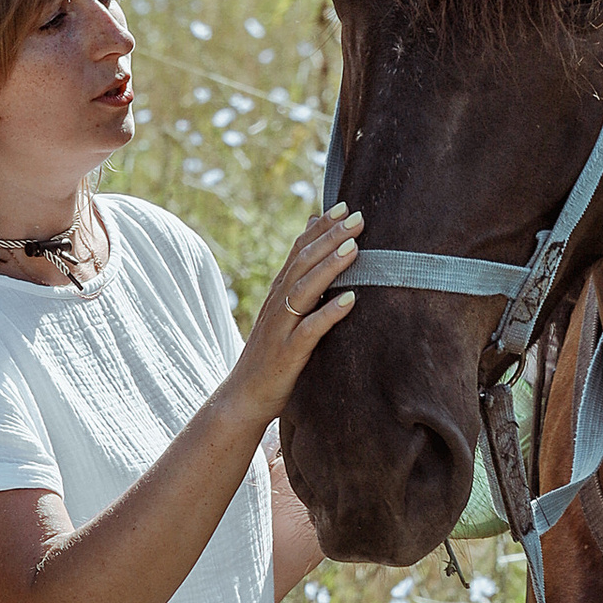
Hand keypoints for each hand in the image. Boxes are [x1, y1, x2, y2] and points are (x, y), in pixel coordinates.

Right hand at [226, 202, 361, 423]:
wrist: (244, 396)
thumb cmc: (271, 355)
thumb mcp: (284, 316)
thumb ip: (298, 286)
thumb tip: (315, 256)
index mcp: (278, 293)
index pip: (299, 251)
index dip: (320, 227)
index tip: (345, 206)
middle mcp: (278, 305)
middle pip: (303, 263)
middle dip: (330, 238)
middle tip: (357, 217)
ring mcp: (282, 328)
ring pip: (305, 289)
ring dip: (330, 266)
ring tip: (354, 248)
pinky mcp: (288, 353)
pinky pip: (311, 330)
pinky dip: (329, 313)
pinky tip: (350, 300)